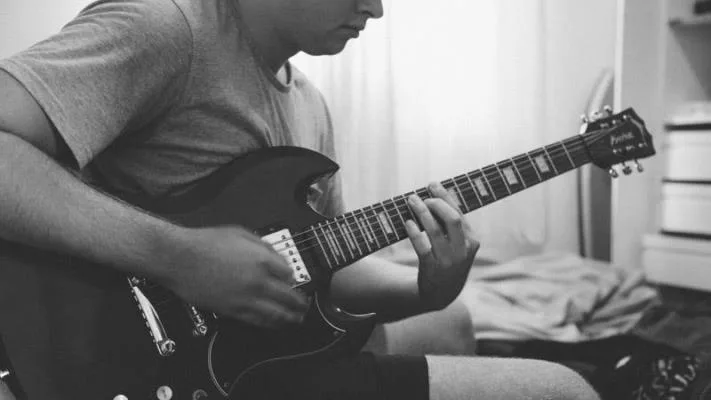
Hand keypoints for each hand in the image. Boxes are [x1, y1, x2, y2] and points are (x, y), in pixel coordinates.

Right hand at [158, 226, 308, 328]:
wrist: (179, 258)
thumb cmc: (204, 243)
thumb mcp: (240, 233)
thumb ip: (262, 244)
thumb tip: (275, 254)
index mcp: (262, 259)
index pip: (289, 273)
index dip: (294, 278)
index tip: (294, 281)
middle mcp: (258, 281)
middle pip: (288, 296)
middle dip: (299, 302)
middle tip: (304, 305)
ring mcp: (246, 298)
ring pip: (276, 313)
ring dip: (289, 317)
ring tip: (295, 319)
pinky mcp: (232, 310)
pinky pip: (257, 320)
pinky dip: (269, 324)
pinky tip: (274, 324)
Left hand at [405, 182, 479, 310]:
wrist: (442, 293)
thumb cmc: (448, 261)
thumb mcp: (458, 245)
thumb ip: (452, 225)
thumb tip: (435, 196)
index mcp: (471, 241)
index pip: (459, 213)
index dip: (445, 196)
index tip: (432, 184)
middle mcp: (462, 250)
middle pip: (451, 219)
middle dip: (436, 203)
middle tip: (421, 197)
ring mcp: (448, 260)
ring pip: (434, 230)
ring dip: (421, 212)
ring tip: (411, 202)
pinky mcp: (432, 268)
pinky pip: (421, 246)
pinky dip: (413, 232)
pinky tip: (407, 222)